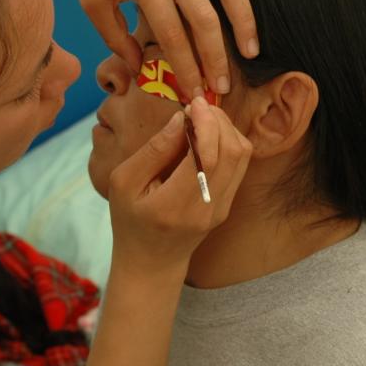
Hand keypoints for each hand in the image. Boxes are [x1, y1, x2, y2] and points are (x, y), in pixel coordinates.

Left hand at [66, 0, 289, 100]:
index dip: (186, 69)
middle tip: (222, 88)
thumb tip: (140, 68)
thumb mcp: (93, 1)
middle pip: (206, 19)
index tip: (194, 95)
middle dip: (215, 58)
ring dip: (245, 20)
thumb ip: (114, 37)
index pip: (173, 36)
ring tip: (251, 51)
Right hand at [106, 97, 251, 278]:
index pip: (206, 156)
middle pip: (231, 152)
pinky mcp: (227, 205)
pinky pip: (239, 164)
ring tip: (202, 117)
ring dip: (226, 128)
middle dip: (218, 120)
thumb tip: (180, 119)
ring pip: (241, 155)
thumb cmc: (130, 220)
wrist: (152, 262)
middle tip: (197, 106)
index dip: (205, 123)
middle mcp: (206, 208)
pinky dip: (228, 141)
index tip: (192, 104)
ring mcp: (221, 208)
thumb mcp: (124, 183)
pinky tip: (208, 134)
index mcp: (175, 205)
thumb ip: (153, 151)